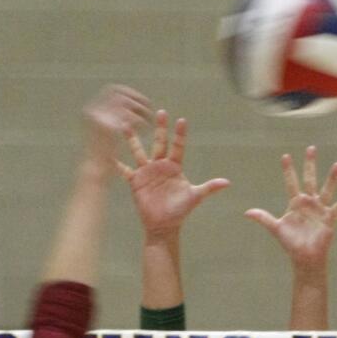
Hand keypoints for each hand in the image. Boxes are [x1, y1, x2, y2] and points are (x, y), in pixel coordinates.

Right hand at [83, 85, 151, 173]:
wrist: (93, 176)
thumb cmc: (101, 159)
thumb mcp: (102, 132)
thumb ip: (112, 117)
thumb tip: (128, 103)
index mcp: (91, 109)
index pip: (112, 90)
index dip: (128, 93)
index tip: (141, 100)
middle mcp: (93, 111)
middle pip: (118, 92)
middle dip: (135, 98)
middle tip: (148, 107)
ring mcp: (98, 118)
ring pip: (124, 103)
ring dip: (139, 108)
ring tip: (149, 118)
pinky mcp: (108, 128)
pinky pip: (128, 117)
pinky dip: (138, 120)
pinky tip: (144, 127)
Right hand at [119, 110, 229, 237]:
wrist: (163, 225)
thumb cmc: (180, 211)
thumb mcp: (194, 197)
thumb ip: (209, 188)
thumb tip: (227, 183)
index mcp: (174, 167)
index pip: (178, 147)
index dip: (180, 134)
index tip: (182, 120)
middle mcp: (160, 166)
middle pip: (160, 143)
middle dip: (160, 128)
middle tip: (160, 111)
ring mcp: (147, 172)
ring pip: (139, 152)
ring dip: (133, 139)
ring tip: (126, 125)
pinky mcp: (135, 181)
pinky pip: (125, 170)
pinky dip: (117, 164)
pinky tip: (109, 154)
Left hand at [245, 146, 336, 275]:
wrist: (304, 257)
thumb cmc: (291, 243)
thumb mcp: (276, 228)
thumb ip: (263, 218)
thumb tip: (246, 212)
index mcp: (295, 203)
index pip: (291, 183)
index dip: (288, 170)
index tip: (285, 156)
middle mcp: (309, 203)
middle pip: (310, 179)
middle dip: (310, 164)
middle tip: (311, 148)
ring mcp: (320, 210)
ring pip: (327, 190)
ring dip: (332, 178)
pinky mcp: (329, 220)